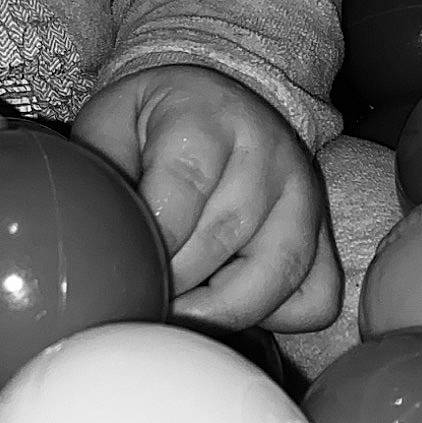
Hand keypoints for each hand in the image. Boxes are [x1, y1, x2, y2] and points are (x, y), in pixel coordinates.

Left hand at [71, 63, 340, 332]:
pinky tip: (231, 304)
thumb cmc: (154, 122)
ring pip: (277, 275)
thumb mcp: (112, 120)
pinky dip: (277, 319)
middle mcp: (267, 154)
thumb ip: (100, 170)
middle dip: (176, 283)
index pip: (181, 194)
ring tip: (179, 313)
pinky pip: (315, 299)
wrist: (216, 103)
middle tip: (141, 297)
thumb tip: (96, 236)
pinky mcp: (325, 234)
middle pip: (223, 239)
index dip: (151, 245)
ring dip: (221, 310)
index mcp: (206, 118)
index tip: (127, 270)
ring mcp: (304, 196)